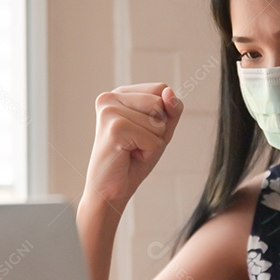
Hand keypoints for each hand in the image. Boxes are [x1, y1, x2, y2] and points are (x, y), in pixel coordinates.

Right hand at [83, 84, 182, 209]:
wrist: (109, 191)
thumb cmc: (133, 160)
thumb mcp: (160, 130)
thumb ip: (170, 108)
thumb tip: (169, 92)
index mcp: (118, 93)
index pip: (161, 89)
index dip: (162, 115)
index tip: (139, 132)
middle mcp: (110, 97)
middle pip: (160, 101)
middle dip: (158, 129)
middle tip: (135, 144)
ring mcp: (110, 111)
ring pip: (158, 121)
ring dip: (153, 142)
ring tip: (131, 150)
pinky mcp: (115, 128)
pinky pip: (154, 139)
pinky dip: (148, 153)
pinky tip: (128, 157)